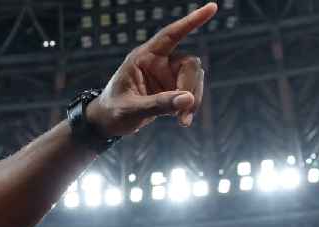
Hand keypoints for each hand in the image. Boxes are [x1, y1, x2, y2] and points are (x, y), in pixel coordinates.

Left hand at [85, 2, 215, 136]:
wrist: (107, 123)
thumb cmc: (112, 111)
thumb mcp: (130, 109)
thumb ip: (157, 104)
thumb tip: (188, 99)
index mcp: (143, 57)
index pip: (170, 35)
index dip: (191, 22)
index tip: (211, 7)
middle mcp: (158, 62)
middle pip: (189, 64)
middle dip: (191, 87)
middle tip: (185, 112)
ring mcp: (167, 74)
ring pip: (195, 78)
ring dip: (193, 100)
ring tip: (183, 121)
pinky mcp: (173, 88)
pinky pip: (191, 92)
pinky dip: (190, 106)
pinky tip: (183, 121)